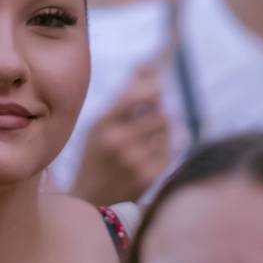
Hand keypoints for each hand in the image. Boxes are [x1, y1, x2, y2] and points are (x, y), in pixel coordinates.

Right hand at [71, 61, 172, 204]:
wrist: (91, 200)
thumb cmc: (97, 155)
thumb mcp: (100, 124)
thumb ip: (125, 94)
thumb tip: (148, 62)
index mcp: (102, 125)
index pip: (134, 96)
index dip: (152, 87)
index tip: (158, 87)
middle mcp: (118, 142)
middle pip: (161, 113)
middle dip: (160, 111)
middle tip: (153, 114)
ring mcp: (135, 161)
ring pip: (167, 131)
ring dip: (162, 130)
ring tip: (146, 139)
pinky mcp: (150, 176)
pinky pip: (171, 149)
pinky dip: (164, 148)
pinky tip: (147, 156)